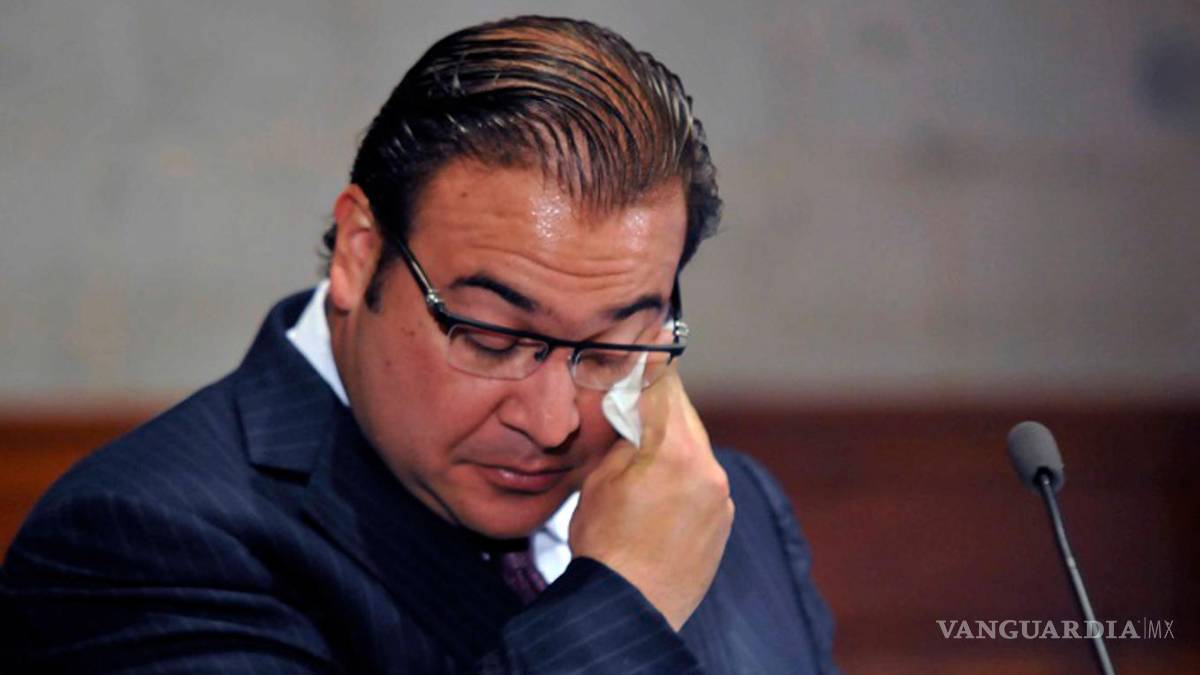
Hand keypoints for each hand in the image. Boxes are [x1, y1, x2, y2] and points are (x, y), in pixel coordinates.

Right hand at [569, 363, 733, 630]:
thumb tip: (635, 421)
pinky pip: (705, 482)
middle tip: (642, 391)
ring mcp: (721, 498)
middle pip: (685, 418)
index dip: (656, 361)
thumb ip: (625, 440)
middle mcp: (708, 469)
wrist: (631, 607)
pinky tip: (661, 492)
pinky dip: (686, 476)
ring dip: (674, 443)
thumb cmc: (606, 546)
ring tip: (645, 454)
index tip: (657, 333)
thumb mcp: (600, 480)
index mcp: (674, 451)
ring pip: (697, 450)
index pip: (666, 389)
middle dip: (663, 405)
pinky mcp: (724, 522)